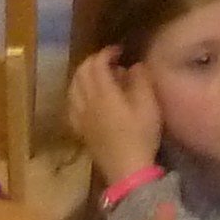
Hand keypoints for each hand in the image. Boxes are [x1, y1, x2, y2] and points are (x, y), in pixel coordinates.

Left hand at [64, 42, 163, 186]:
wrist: (127, 168)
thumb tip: (133, 65)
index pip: (97, 64)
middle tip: (109, 60)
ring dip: (83, 75)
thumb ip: (141, 80)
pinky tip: (85, 97)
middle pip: (81, 72)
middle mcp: (87, 101)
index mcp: (104, 93)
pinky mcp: (79, 128)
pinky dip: (76, 93)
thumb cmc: (141, 135)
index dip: (107, 53)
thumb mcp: (148, 105)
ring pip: (73, 87)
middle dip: (93, 61)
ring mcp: (80, 116)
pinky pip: (70, 104)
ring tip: (97, 75)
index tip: (120, 51)